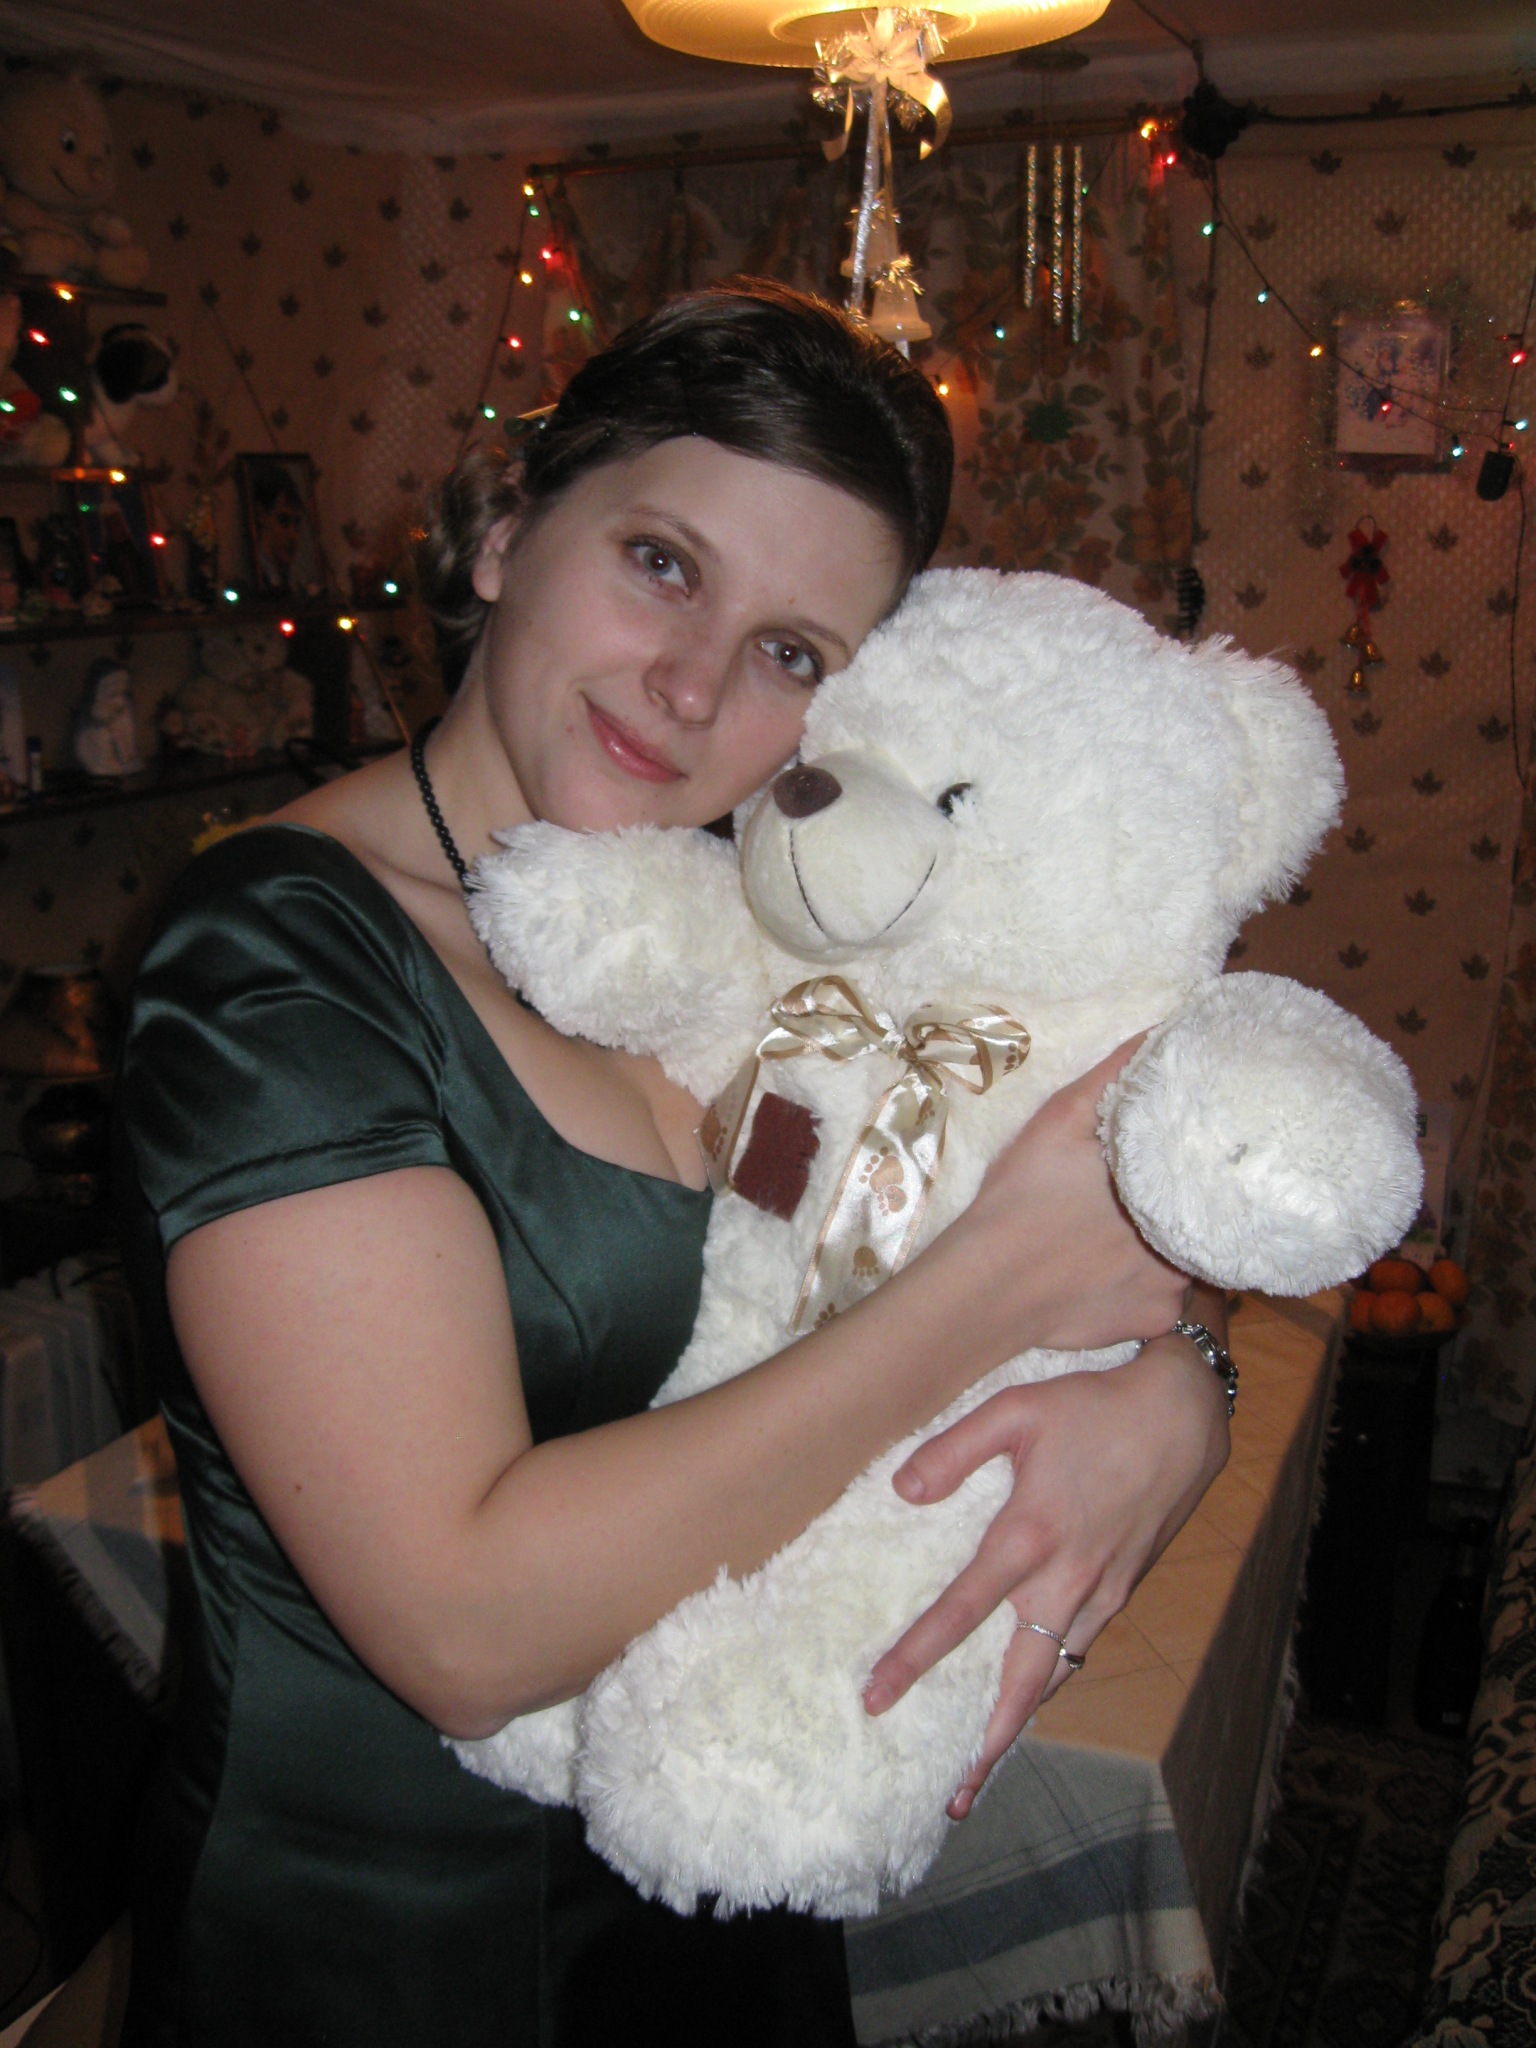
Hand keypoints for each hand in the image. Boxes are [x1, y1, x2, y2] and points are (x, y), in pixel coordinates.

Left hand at [862, 1319, 1229, 1817]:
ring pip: (1055, 1674)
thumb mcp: (1016, 1408)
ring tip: (984, 1760)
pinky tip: (1032, 1688)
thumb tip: (902, 1492)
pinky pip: (1079, 1646)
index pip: (961, 1613)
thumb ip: (954, 1449)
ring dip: (1021, 1720)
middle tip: (953, 1795)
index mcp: (1032, 1536)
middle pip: (1021, 1683)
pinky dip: (1053, 1678)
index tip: (876, 1697)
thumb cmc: (1094, 1404)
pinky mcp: (1125, 1586)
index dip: (915, 1658)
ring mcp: (1102, 1590)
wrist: (1183, 1412)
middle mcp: (1068, 1578)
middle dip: (987, 1745)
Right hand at [962, 1039, 1190, 1356]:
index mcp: (1172, 1186)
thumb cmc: (1025, 1193)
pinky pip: (1162, 1303)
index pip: (1210, 1173)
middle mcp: (1190, 1238)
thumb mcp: (1064, 1117)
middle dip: (1183, 1205)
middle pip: (1202, 1216)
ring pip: (1186, 1261)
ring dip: (1168, 1248)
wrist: (987, 1284)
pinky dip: (1144, 1288)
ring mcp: (1175, 1290)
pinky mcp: (1152, 1323)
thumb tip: (1164, 1030)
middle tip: (1147, 1195)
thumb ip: (1116, 1073)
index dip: (1199, 1162)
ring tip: (1128, 1236)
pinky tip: (1111, 1277)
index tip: (1183, 1155)